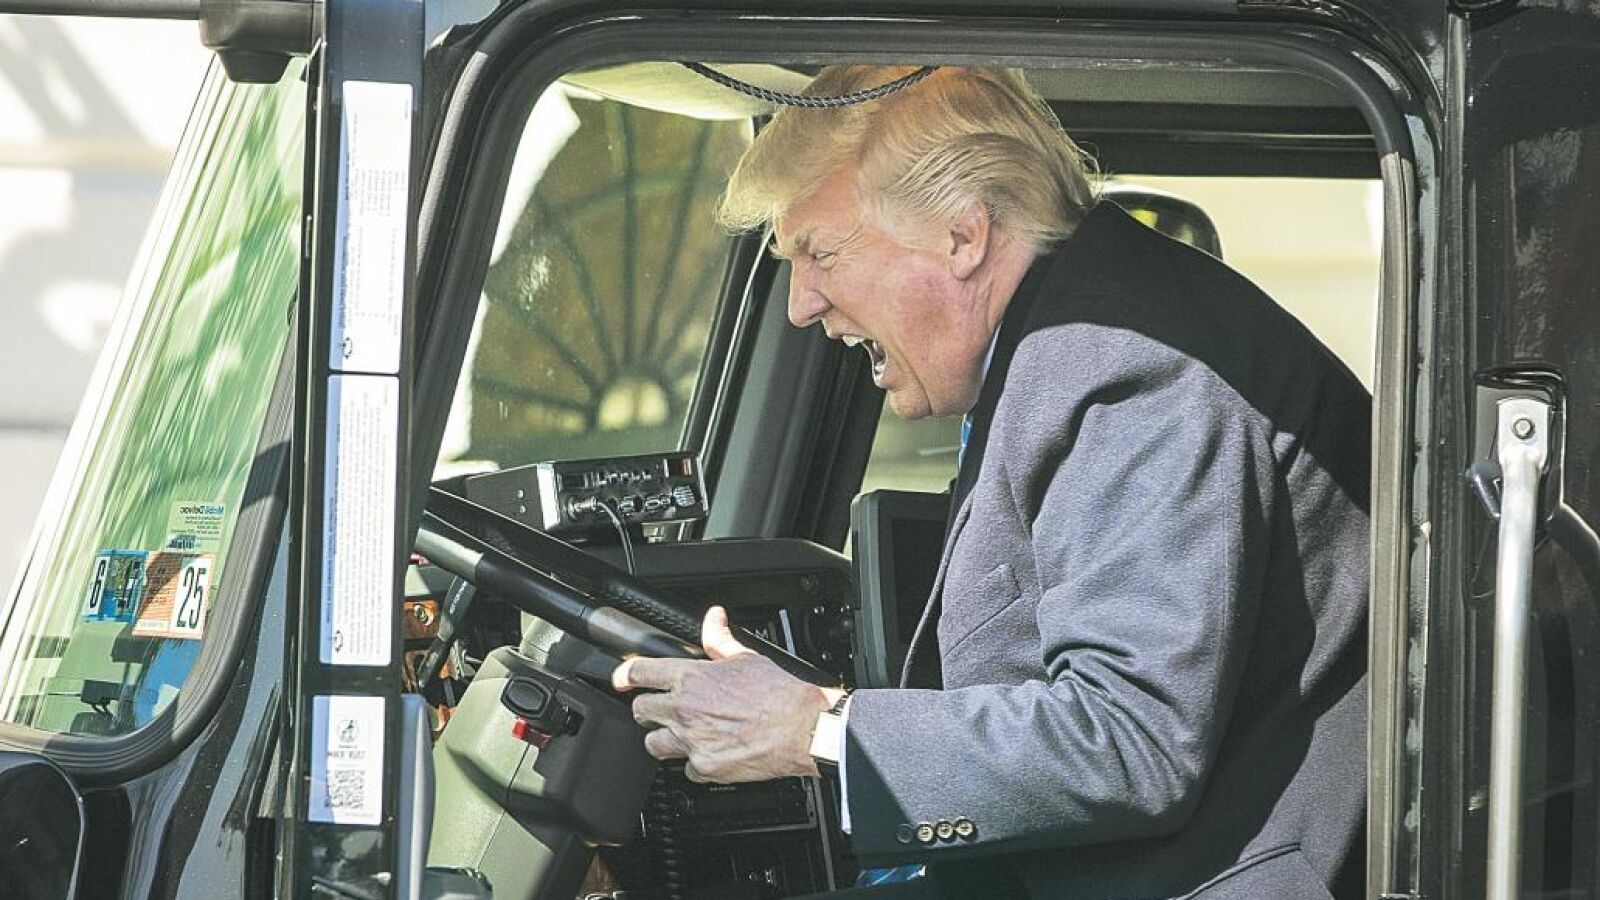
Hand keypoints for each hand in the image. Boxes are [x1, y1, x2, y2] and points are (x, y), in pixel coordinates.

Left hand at [612, 606, 843, 782]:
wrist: (801, 728)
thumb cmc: (779, 693)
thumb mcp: (746, 657)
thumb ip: (720, 639)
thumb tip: (713, 618)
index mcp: (691, 678)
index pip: (640, 672)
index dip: (625, 674)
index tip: (621, 678)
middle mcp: (684, 709)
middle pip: (640, 710)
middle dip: (647, 708)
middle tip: (658, 709)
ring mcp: (691, 741)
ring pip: (653, 744)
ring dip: (663, 738)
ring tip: (679, 734)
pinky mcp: (704, 767)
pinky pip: (685, 769)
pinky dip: (694, 763)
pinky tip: (708, 754)